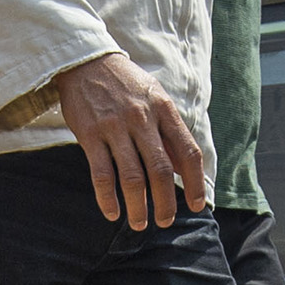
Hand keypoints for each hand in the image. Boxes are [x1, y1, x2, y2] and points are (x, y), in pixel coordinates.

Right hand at [49, 51, 206, 229]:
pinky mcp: (90, 134)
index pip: (188, 152)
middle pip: (161, 170)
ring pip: (132, 177)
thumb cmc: (125, 83)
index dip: (195, 182)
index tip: (197, 205)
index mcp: (164, 110)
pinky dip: (107, 198)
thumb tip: (184, 169)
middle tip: (165, 221)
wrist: (86, 61)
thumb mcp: (156, 98)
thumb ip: (171, 132)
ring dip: (138, 207)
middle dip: (166, 202)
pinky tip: (112, 213)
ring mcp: (115, 127)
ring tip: (139, 224)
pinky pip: (101, 174)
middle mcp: (142, 119)